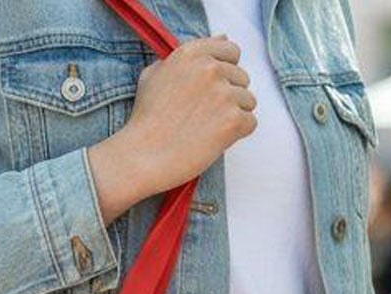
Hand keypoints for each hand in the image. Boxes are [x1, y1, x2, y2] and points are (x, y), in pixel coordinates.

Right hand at [88, 35, 256, 223]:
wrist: (140, 156)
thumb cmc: (145, 121)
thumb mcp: (154, 74)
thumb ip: (188, 56)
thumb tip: (221, 39)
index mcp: (192, 53)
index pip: (230, 51)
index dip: (224, 72)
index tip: (210, 90)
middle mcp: (210, 68)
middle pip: (241, 78)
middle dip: (227, 97)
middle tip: (202, 117)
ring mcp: (223, 94)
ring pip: (248, 101)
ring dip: (232, 117)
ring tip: (205, 130)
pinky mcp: (232, 120)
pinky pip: (250, 123)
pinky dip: (235, 135)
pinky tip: (212, 141)